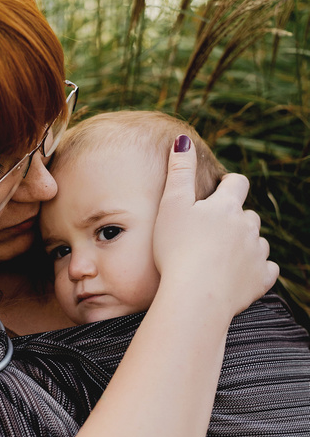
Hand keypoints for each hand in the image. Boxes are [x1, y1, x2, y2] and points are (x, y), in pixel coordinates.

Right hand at [153, 138, 278, 322]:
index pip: (237, 183)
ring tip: (224, 257)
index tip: (220, 191)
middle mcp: (248, 226)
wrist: (194, 297)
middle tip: (214, 232)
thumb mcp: (171, 206)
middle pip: (248, 215)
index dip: (229, 185)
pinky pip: (266, 270)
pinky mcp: (260, 279)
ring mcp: (257, 253)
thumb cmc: (176, 250)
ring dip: (245, 245)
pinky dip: (256, 270)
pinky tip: (242, 275)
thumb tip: (183, 140)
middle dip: (235, 220)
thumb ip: (178, 171)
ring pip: (258, 242)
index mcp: (227, 206)